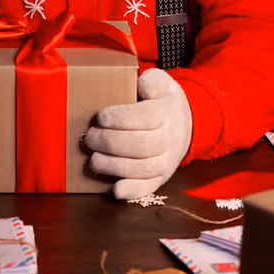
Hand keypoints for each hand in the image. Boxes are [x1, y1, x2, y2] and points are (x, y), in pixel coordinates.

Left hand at [85, 68, 192, 199]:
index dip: (120, 118)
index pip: (145, 118)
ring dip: (114, 166)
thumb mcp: (159, 83)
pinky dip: (132, 192)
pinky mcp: (160, 179)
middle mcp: (169, 140)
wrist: (184, 124)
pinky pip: (148, 189)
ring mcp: (165, 162)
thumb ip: (150, 81)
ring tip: (94, 159)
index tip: (100, 117)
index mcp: (166, 113)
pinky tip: (115, 189)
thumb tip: (138, 86)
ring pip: (142, 169)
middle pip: (141, 145)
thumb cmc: (162, 102)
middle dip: (111, 142)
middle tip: (90, 137)